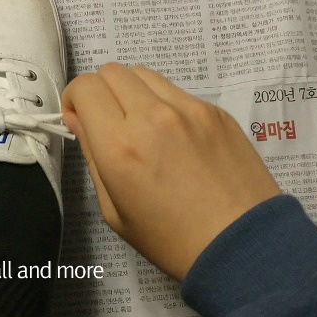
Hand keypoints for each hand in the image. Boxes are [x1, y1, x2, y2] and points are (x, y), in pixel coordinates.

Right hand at [62, 64, 279, 280]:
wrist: (242, 245)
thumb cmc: (172, 241)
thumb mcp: (115, 211)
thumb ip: (92, 157)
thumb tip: (78, 120)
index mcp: (120, 146)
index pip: (85, 87)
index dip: (74, 99)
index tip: (81, 120)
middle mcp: (152, 116)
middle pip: (112, 71)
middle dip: (100, 92)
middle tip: (107, 122)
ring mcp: (188, 109)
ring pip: (144, 74)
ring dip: (131, 92)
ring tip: (141, 126)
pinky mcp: (215, 111)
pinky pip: (177, 92)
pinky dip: (163, 104)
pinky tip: (175, 138)